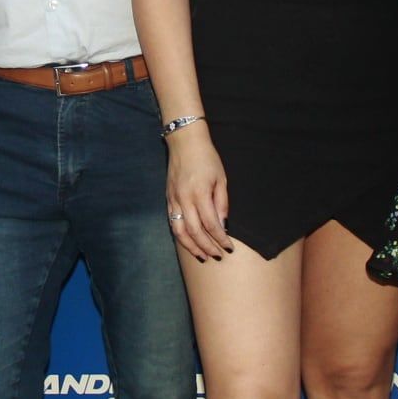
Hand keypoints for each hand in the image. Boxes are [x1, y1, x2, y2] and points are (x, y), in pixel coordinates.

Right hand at [164, 126, 234, 260]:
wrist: (185, 143)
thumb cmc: (207, 159)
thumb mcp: (221, 179)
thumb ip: (221, 203)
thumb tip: (223, 225)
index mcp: (200, 193)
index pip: (211, 224)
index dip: (220, 239)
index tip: (228, 248)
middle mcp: (184, 199)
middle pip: (195, 232)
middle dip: (207, 247)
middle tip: (217, 256)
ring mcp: (174, 200)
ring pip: (180, 231)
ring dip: (191, 246)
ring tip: (202, 255)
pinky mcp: (168, 199)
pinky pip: (173, 223)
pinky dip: (181, 236)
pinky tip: (189, 243)